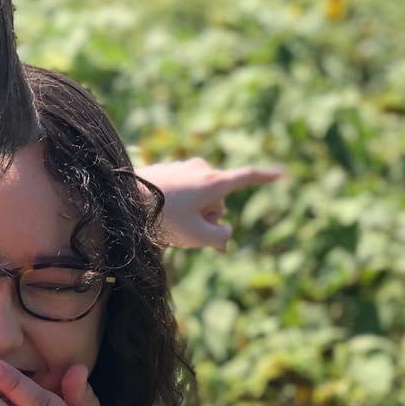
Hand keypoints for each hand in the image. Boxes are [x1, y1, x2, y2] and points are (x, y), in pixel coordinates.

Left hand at [138, 158, 282, 249]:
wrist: (122, 201)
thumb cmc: (162, 219)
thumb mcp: (198, 237)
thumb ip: (221, 236)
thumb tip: (224, 229)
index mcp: (214, 181)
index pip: (247, 177)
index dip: (266, 177)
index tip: (282, 173)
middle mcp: (202, 169)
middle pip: (219, 200)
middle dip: (209, 216)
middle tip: (187, 230)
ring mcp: (184, 168)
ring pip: (200, 198)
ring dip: (193, 212)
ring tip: (168, 222)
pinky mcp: (168, 171)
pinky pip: (183, 193)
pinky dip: (178, 206)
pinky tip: (159, 215)